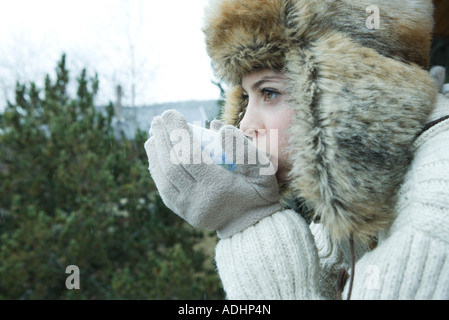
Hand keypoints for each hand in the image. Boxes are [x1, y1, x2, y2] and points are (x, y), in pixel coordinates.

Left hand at [144, 110, 281, 237]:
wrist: (251, 225)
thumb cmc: (259, 191)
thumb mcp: (263, 169)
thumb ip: (244, 147)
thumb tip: (217, 127)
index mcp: (217, 188)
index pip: (188, 155)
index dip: (176, 132)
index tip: (171, 113)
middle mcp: (198, 201)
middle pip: (171, 166)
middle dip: (162, 139)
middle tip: (158, 119)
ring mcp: (187, 209)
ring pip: (163, 178)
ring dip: (155, 154)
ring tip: (153, 133)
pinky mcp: (182, 212)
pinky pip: (164, 189)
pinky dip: (157, 169)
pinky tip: (156, 154)